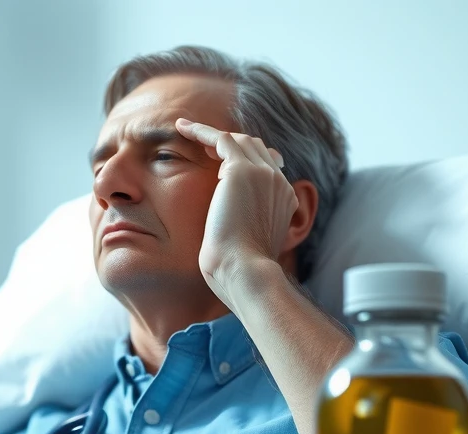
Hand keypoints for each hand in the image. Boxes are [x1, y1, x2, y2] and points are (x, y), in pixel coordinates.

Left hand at [175, 118, 295, 307]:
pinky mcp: (241, 170)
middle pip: (255, 149)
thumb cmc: (239, 271)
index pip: (267, 168)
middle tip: (206, 148)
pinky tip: (182, 128)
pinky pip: (221, 138)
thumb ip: (246, 228)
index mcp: (285, 200)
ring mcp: (263, 174)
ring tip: (188, 132)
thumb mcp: (248, 247)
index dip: (245, 163)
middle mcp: (278, 183)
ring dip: (213, 136)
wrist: (244, 272)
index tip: (223, 167)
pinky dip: (201, 131)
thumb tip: (230, 228)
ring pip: (239, 141)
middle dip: (232, 146)